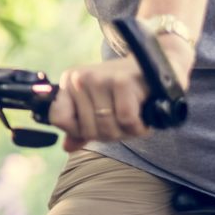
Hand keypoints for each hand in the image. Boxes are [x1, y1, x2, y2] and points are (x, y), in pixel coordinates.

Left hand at [49, 40, 193, 151]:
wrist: (156, 67)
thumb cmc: (122, 93)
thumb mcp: (97, 108)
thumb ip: (81, 129)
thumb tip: (67, 147)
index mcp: (69, 83)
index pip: (58, 119)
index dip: (77, 130)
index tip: (93, 126)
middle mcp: (80, 79)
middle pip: (87, 129)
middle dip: (108, 135)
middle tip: (121, 123)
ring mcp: (100, 79)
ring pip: (107, 127)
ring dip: (125, 132)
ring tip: (132, 119)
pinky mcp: (122, 82)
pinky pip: (126, 121)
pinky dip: (137, 127)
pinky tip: (142, 119)